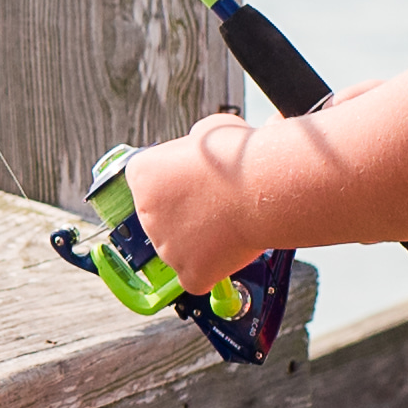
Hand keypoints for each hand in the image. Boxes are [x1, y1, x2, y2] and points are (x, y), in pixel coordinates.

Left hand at [115, 112, 257, 290]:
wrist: (265, 187)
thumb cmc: (241, 157)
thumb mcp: (206, 130)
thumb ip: (190, 146)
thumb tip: (196, 154)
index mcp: (142, 174)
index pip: (147, 184)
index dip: (176, 183)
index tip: (197, 182)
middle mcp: (145, 213)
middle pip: (161, 220)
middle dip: (185, 215)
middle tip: (217, 204)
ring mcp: (165, 247)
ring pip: (178, 250)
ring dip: (199, 242)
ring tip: (229, 222)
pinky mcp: (189, 273)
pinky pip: (196, 277)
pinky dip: (212, 269)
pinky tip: (228, 249)